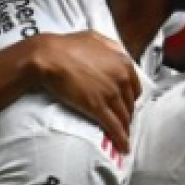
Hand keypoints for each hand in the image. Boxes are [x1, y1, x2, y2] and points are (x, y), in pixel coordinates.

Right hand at [30, 32, 140, 155]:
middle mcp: (121, 79)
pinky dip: (120, 139)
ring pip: (124, 117)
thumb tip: (118, 53)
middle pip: (130, 104)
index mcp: (123, 63)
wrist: (50, 56)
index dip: (130, 99)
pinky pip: (114, 127)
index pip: (135, 88)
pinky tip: (123, 147)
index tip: (126, 105)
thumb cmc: (68, 46)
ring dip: (125, 128)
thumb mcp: (95, 38)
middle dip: (127, 114)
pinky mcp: (97, 107)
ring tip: (124, 137)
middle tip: (123, 122)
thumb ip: (111, 47)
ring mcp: (110, 94)